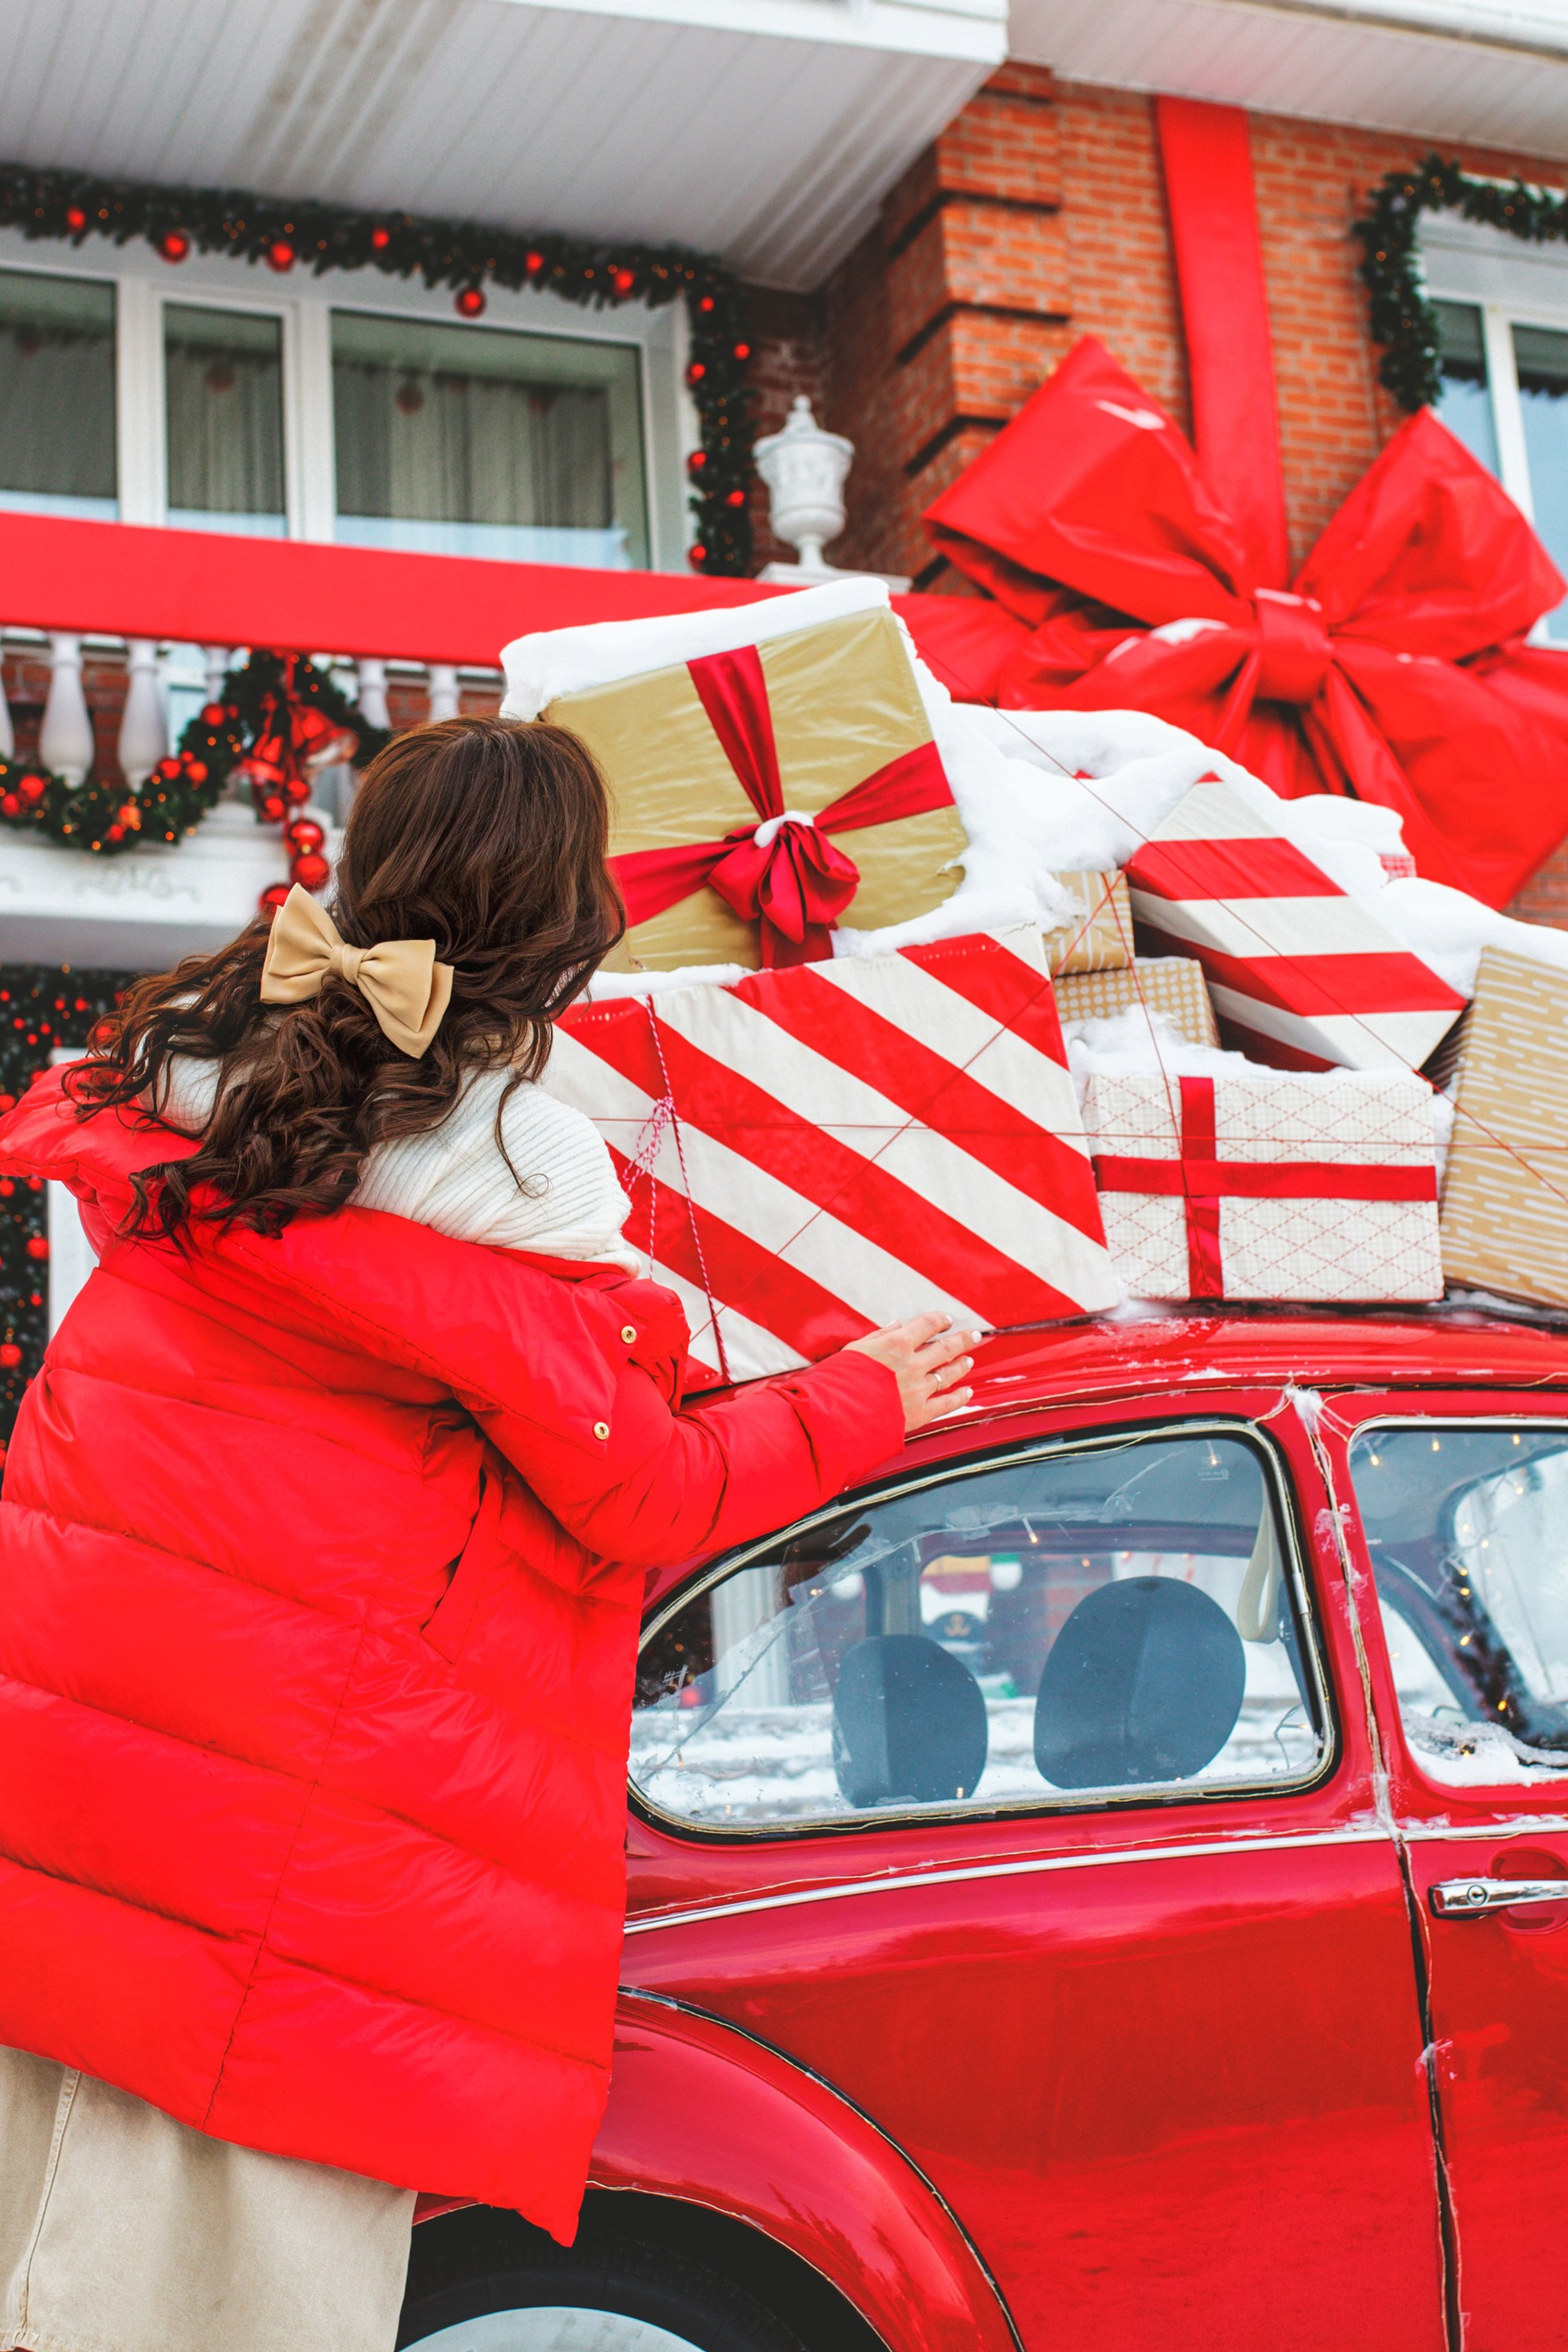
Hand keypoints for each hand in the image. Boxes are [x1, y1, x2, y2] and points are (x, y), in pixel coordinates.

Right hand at [844, 1312, 980, 1433]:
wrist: (837, 1415)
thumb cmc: (840, 1381)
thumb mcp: (855, 1350)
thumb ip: (879, 1336)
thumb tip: (897, 1326)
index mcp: (896, 1345)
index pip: (927, 1325)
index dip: (940, 1320)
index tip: (947, 1320)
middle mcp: (912, 1365)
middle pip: (946, 1348)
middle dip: (962, 1340)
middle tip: (973, 1336)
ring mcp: (918, 1389)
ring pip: (949, 1373)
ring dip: (962, 1365)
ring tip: (969, 1360)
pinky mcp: (919, 1413)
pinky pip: (947, 1403)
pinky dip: (960, 1397)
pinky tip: (968, 1392)